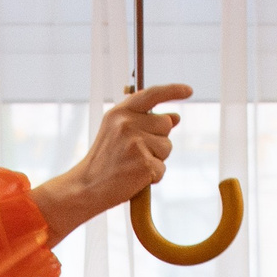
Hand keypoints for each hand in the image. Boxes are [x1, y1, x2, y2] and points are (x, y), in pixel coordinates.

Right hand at [30, 83, 188, 242]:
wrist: (87, 186)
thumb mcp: (117, 132)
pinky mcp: (144, 164)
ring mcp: (136, 143)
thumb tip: (176, 117)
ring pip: (167, 147)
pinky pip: (162, 168)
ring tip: (133, 165)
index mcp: (120, 112)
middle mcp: (128, 124)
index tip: (188, 90)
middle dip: (158, 139)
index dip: (173, 91)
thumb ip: (145, 121)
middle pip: (166, 124)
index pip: (152, 94)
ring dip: (157, 159)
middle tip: (136, 152)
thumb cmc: (105, 160)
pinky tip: (135, 177)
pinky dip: (153, 176)